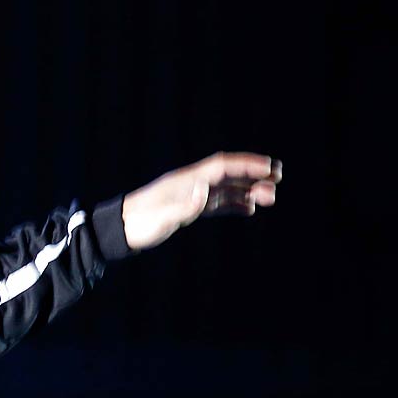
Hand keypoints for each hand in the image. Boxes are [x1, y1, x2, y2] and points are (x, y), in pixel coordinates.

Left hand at [121, 152, 279, 250]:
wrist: (119, 231)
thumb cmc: (138, 223)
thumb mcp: (161, 217)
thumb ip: (184, 205)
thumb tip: (205, 191)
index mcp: (186, 181)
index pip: (222, 167)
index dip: (246, 165)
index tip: (269, 168)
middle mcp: (190, 184)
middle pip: (227, 174)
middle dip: (253, 175)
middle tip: (278, 178)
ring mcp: (190, 196)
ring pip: (225, 189)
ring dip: (248, 191)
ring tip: (271, 198)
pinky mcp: (187, 209)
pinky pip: (216, 203)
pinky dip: (234, 204)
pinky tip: (249, 209)